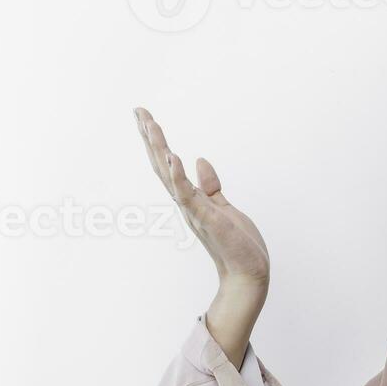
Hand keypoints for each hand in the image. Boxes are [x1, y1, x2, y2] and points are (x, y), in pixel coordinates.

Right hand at [135, 106, 269, 364]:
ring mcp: (195, 211)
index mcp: (190, 199)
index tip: (145, 118)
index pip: (168, 165)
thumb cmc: (236, 244)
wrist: (247, 274)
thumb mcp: (223, 207)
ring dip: (161, 151)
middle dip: (151, 139)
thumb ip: (210, 185)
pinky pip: (190, 196)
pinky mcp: (209, 219)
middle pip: (162, 166)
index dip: (156, 142)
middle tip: (138, 112)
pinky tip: (175, 158)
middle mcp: (187, 204)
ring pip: (171, 177)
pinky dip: (181, 178)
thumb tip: (200, 160)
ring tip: (150, 126)